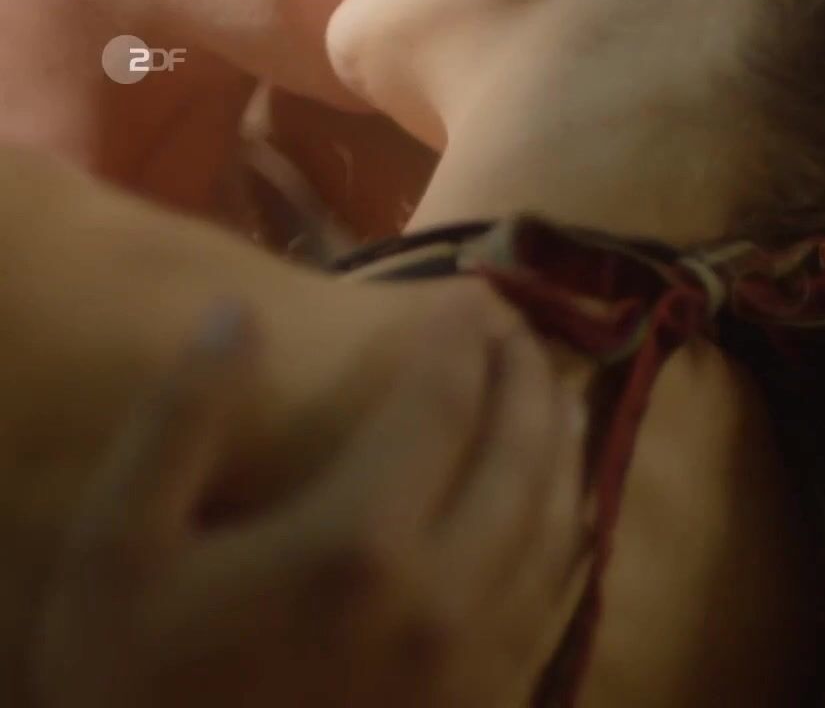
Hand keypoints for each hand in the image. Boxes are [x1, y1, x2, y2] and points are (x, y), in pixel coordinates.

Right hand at [33, 298, 589, 707]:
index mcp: (358, 542)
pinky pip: (556, 603)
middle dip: (530, 382)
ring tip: (561, 402)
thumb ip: (181, 422)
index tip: (478, 296)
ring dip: (565, 452)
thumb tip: (238, 314)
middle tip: (526, 336)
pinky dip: (572, 537)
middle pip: (522, 458)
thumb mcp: (115, 547)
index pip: (442, 405)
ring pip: (557, 530)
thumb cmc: (131, 682)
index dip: (465, 339)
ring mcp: (477, 661)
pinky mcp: (486, 706)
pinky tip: (567, 514)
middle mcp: (444, 597)